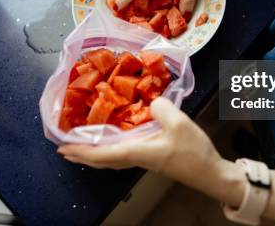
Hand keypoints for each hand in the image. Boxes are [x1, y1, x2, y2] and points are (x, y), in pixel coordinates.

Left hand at [57, 97, 244, 206]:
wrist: (211, 173)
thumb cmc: (194, 152)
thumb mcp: (179, 123)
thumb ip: (161, 107)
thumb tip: (151, 101)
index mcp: (138, 152)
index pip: (102, 154)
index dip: (81, 151)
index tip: (63, 147)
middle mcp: (136, 158)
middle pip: (102, 160)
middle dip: (81, 155)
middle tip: (63, 149)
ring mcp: (144, 159)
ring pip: (110, 158)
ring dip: (93, 153)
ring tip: (80, 146)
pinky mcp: (151, 157)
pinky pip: (121, 154)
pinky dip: (108, 150)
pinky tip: (111, 141)